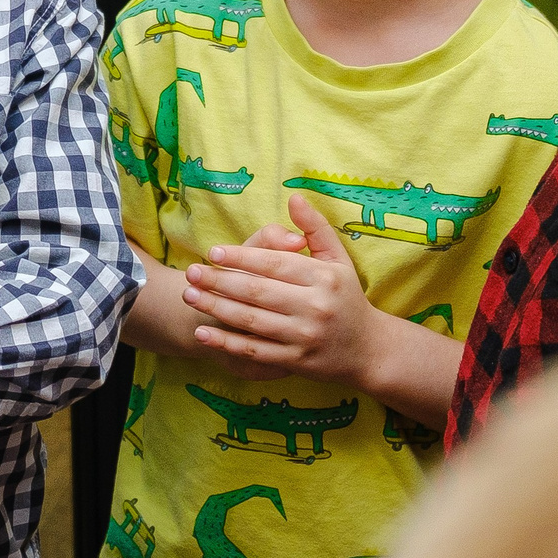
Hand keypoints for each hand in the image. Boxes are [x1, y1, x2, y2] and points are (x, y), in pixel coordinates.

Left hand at [183, 194, 384, 385]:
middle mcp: (315, 307)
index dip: (242, 257)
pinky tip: (201, 332)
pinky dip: (226, 342)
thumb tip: (293, 196)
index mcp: (324, 278)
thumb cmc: (346, 297)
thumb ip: (315, 228)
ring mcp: (304, 337)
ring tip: (189, 295)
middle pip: (258, 291)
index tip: (213, 251)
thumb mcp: (337, 259)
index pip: (275, 264)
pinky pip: (254, 351)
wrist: (369, 350)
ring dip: (215, 308)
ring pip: (251, 320)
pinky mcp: (295, 361)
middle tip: (191, 272)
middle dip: (220, 281)